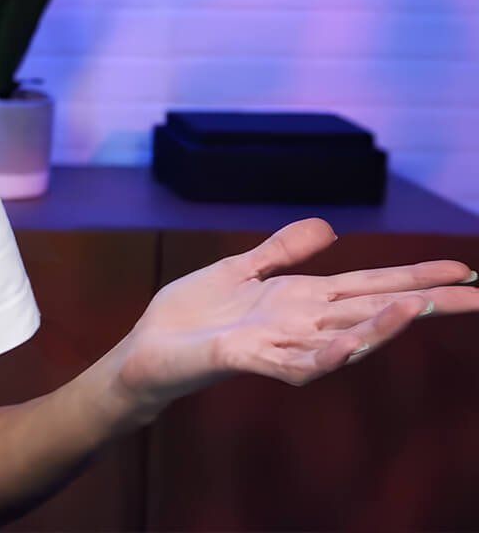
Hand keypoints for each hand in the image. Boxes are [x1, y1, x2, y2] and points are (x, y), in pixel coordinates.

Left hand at [108, 217, 477, 419]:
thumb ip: (283, 251)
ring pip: (344, 338)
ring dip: (381, 326)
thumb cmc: (190, 315)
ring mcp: (278, 344)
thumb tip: (331, 227)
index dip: (415, 276)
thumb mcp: (240, 269)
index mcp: (302, 299)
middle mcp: (301, 323)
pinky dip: (323, 355)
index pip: (371, 285)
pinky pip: (294, 362)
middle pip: (374, 311)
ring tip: (419, 307)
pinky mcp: (246, 358)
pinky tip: (349, 345)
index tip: (464, 270)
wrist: (145, 350)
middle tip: (477, 295)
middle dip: (424, 303)